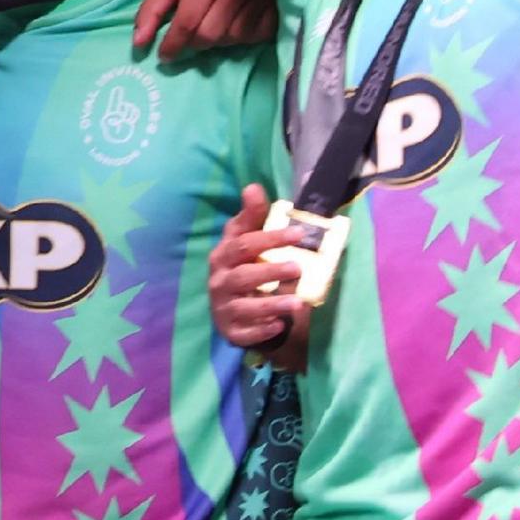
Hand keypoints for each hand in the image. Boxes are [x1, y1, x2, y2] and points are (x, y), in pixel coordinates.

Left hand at [138, 0, 276, 62]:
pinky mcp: (273, 4)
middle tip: (188, 38)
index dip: (172, 45)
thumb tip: (138, 44)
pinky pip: (255, 36)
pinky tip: (232, 24)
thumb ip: (152, 9)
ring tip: (209, 26)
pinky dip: (241, 37)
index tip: (164, 56)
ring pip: (232, 38)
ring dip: (217, 41)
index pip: (187, 23)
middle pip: (210, 35)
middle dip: (194, 43)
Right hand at [208, 184, 311, 353]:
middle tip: (299, 267)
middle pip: (242, 274)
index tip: (300, 233)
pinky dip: (261, 330)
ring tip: (297, 302)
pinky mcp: (230, 331)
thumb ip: (252, 218)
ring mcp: (223, 307)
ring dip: (271, 303)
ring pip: (244, 306)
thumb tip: (253, 187)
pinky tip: (279, 326)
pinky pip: (244, 332)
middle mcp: (219, 281)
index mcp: (224, 256)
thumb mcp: (247, 242)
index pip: (244, 243)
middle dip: (270, 270)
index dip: (270, 237)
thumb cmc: (246, 270)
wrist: (236, 312)